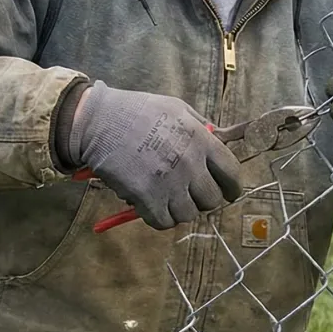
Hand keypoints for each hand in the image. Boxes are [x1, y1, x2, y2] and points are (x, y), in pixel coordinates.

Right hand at [69, 81, 241, 229]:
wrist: (99, 122)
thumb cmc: (136, 111)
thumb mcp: (176, 108)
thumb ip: (200, 126)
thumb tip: (219, 140)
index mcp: (201, 140)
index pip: (232, 173)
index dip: (233, 187)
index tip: (229, 192)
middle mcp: (190, 164)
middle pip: (212, 199)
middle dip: (202, 199)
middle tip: (189, 193)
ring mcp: (170, 183)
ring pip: (189, 214)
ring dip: (179, 209)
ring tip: (166, 197)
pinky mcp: (148, 199)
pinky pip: (164, 222)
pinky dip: (159, 217)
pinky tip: (150, 205)